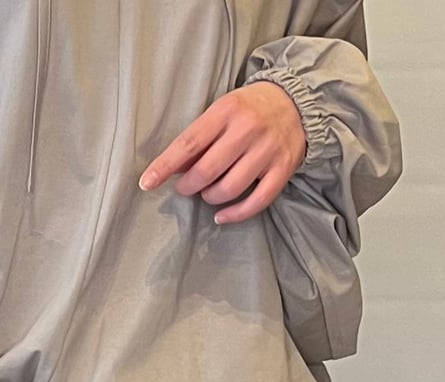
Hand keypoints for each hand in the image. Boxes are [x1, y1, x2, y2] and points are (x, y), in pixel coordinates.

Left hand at [138, 81, 307, 223]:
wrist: (298, 102)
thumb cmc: (249, 109)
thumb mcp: (222, 111)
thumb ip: (200, 138)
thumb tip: (174, 169)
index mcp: (227, 111)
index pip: (189, 143)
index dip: (165, 166)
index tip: (147, 182)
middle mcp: (248, 130)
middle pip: (208, 170)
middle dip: (189, 186)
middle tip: (184, 188)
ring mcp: (267, 151)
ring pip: (230, 188)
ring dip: (210, 198)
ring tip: (207, 194)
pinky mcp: (283, 168)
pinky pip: (258, 200)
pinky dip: (236, 214)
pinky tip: (222, 216)